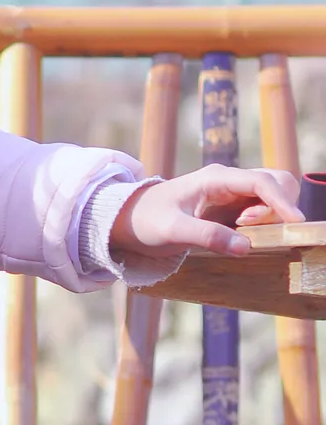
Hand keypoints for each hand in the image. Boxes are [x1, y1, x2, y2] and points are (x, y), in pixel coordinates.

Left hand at [111, 165, 301, 261]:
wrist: (128, 220)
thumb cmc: (147, 222)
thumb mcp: (172, 231)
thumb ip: (207, 236)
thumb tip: (245, 246)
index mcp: (215, 178)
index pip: (261, 182)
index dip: (282, 201)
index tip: (295, 223)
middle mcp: (228, 180)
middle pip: (276, 181)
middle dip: (279, 205)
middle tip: (251, 229)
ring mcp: (231, 192)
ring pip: (273, 195)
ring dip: (272, 214)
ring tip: (243, 231)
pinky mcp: (231, 207)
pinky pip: (262, 209)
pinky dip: (265, 221)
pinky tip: (242, 234)